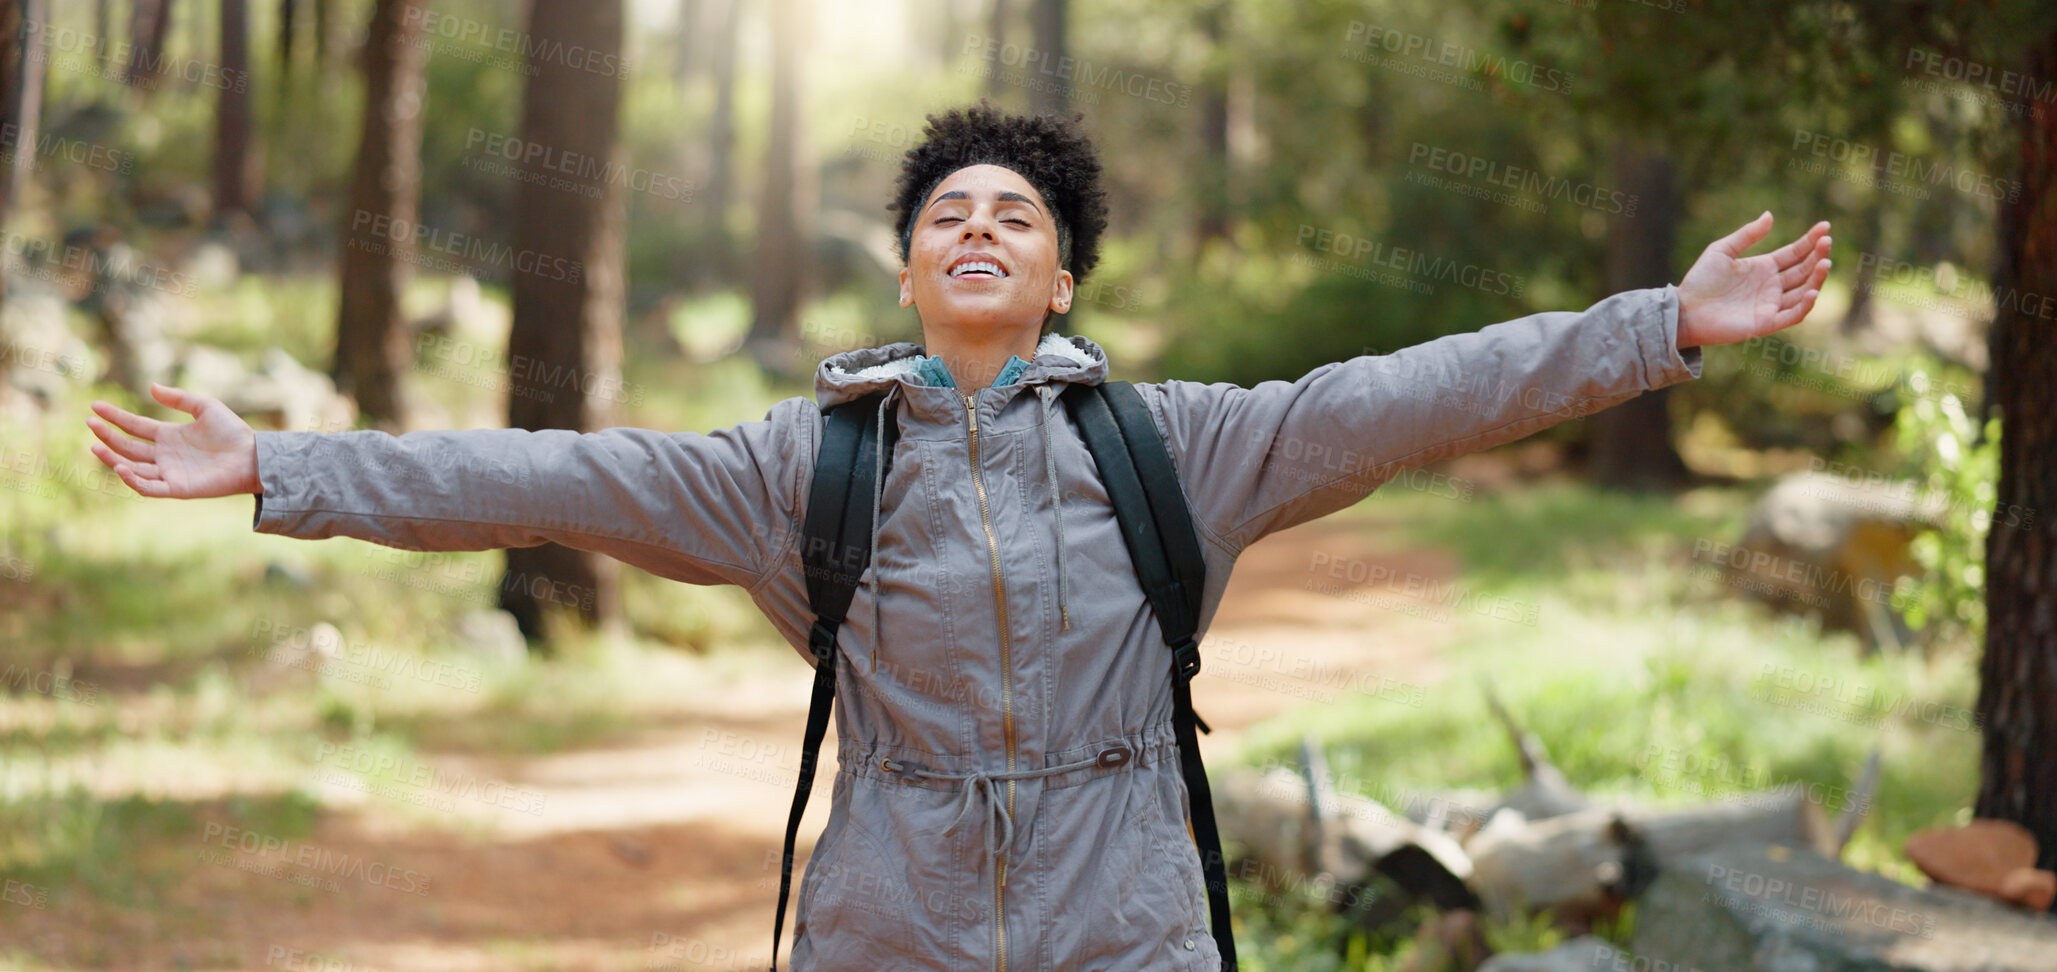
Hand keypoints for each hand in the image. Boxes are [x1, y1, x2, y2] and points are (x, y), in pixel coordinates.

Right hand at [88, 384, 261, 497]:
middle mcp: (165, 455)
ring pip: (132, 467)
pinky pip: (148, 487)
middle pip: (128, 446)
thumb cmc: (233, 432)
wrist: (253, 456)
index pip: (134, 426)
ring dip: (113, 458)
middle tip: (90, 423)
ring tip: (96, 446)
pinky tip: (120, 466)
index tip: (95, 406)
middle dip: (107, 435)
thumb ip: (179, 398)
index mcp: (169, 436)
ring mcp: (169, 472)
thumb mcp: (205, 407)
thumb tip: (151, 387)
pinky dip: (132, 479)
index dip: (115, 417)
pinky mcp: (177, 488)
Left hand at [1676, 213, 1830, 348]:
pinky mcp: (1765, 323)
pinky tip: (1812, 291)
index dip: (1810, 241)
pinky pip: (1792, 315)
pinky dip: (1805, 305)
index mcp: (1763, 267)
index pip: (1795, 253)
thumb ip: (1747, 235)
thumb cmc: (1700, 281)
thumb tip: (1770, 215)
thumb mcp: (1721, 250)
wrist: (1684, 309)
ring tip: (1825, 262)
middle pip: (1803, 270)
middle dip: (1818, 256)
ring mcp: (1770, 305)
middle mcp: (1771, 286)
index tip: (1825, 227)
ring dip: (1817, 279)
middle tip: (1827, 241)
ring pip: (1803, 292)